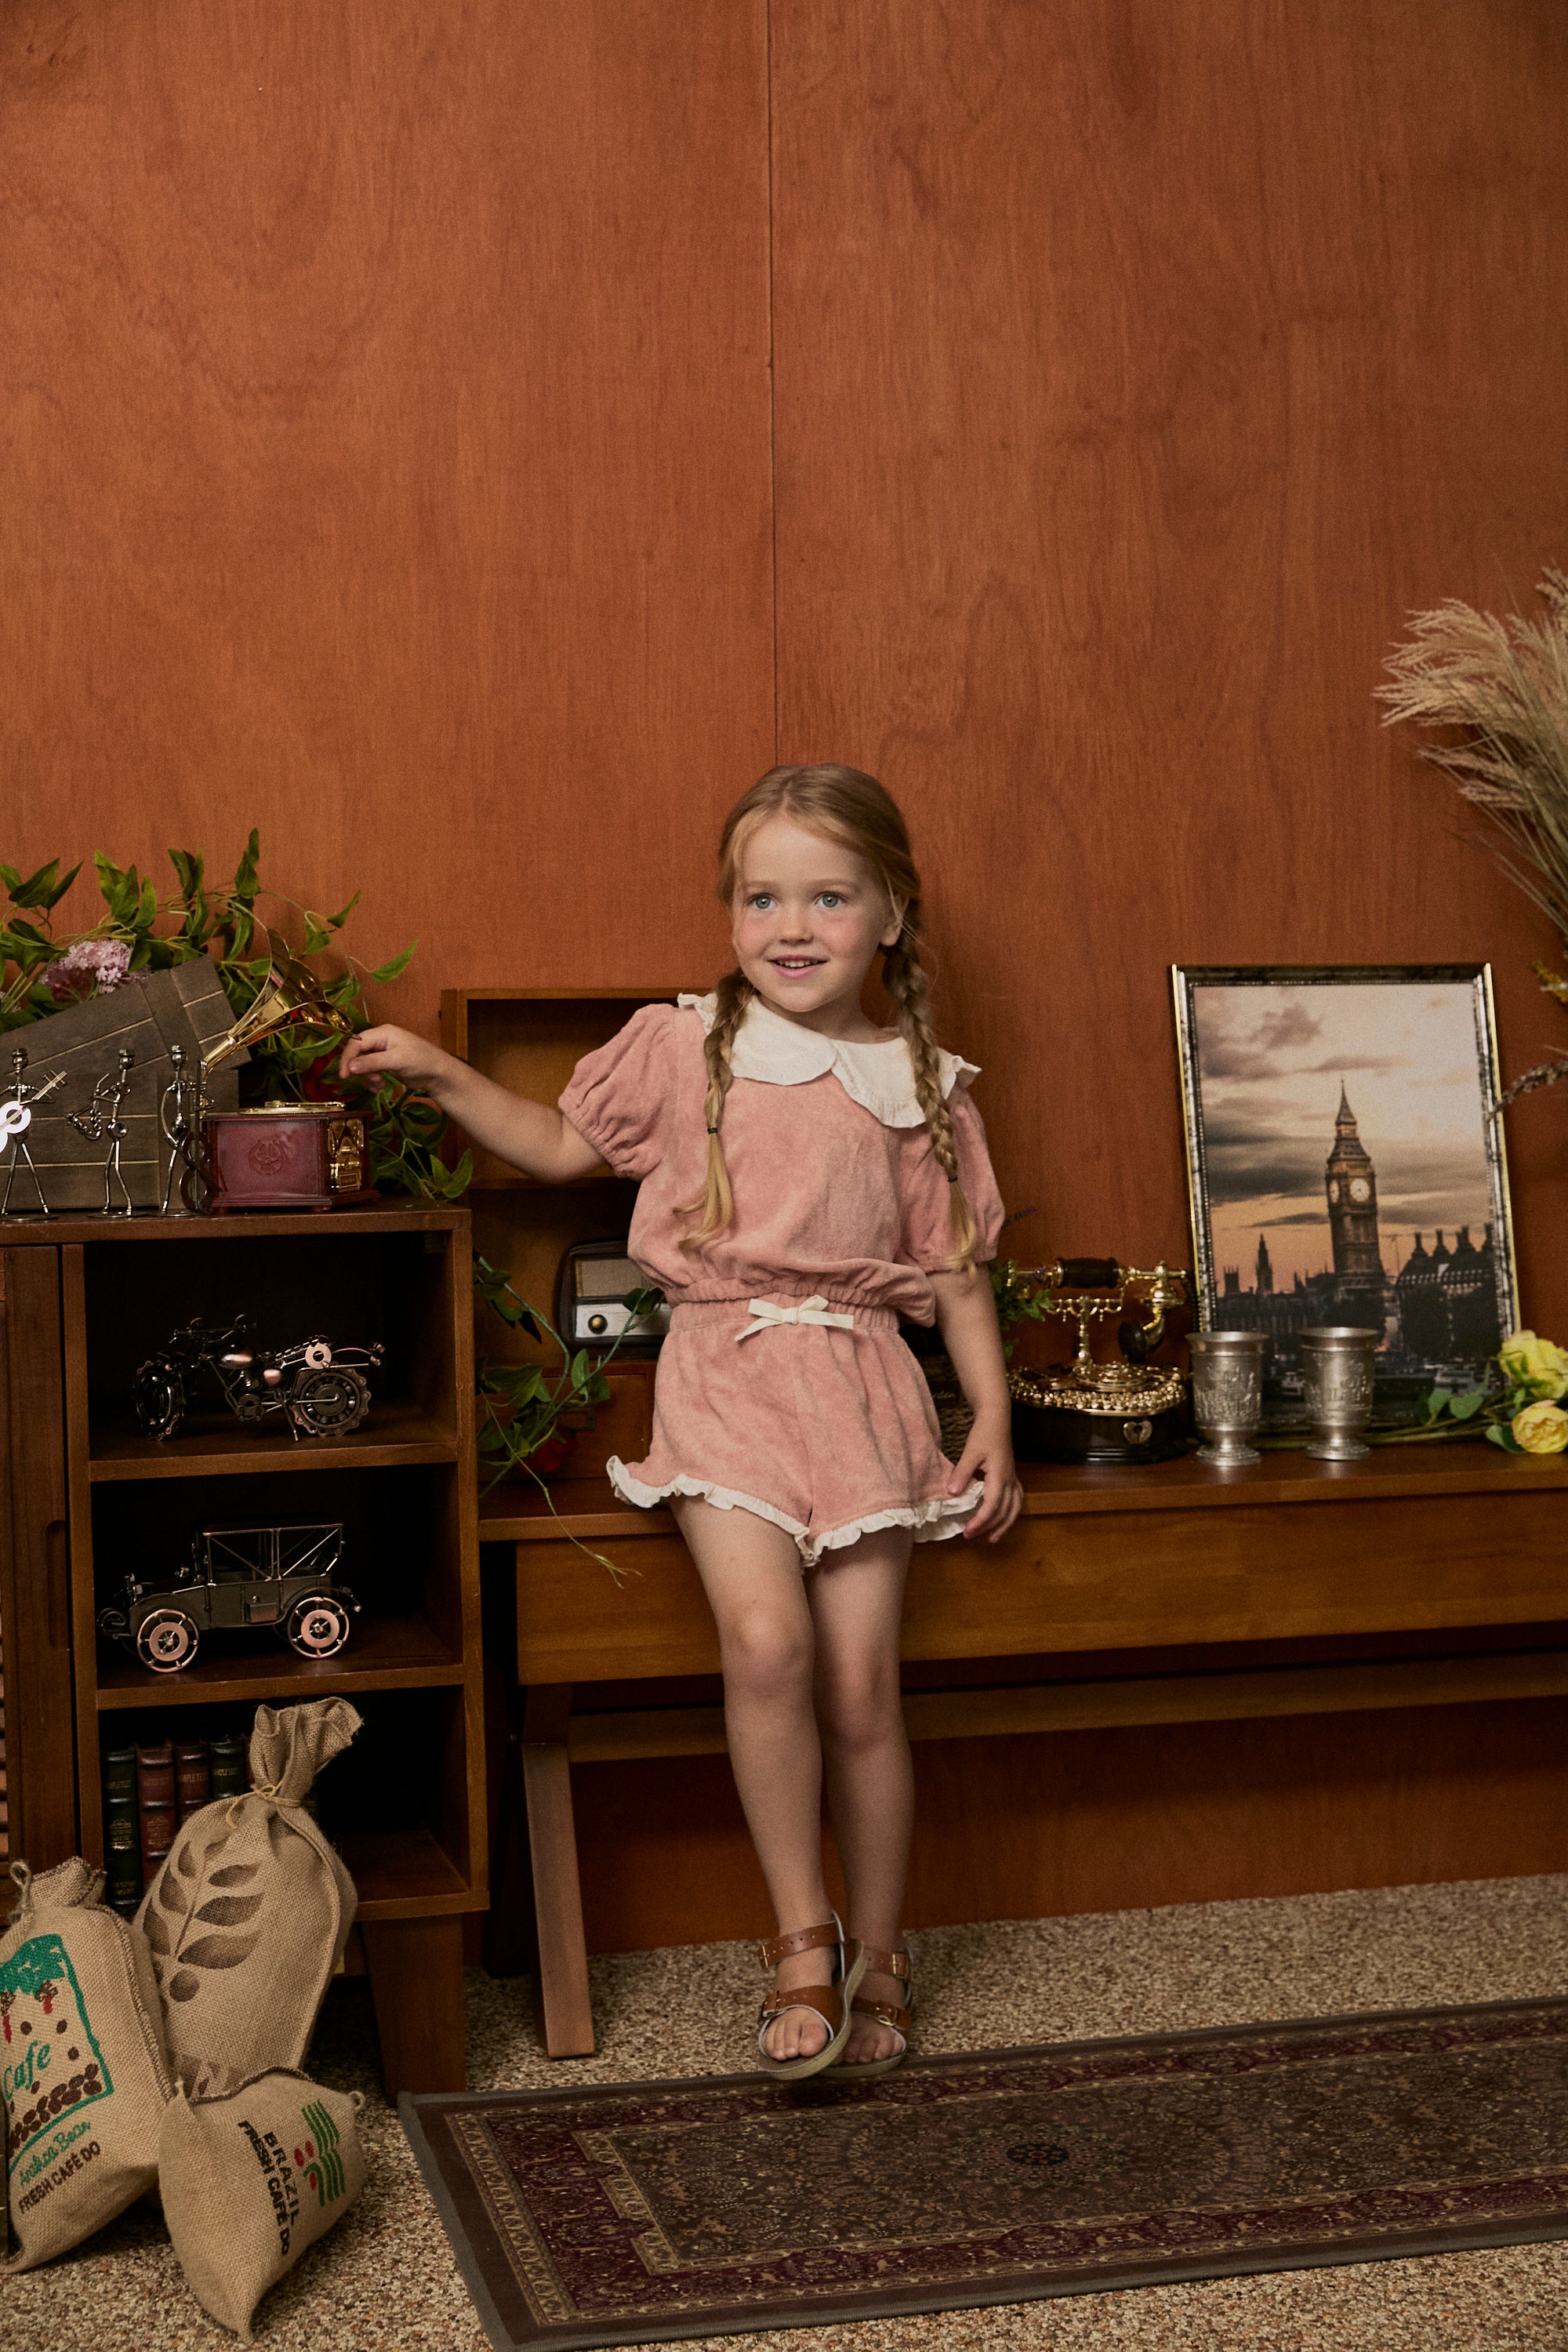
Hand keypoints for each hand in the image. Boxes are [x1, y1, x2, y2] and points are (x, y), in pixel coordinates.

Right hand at [338, 1025, 455, 1093]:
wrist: (438, 1074)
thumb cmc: (421, 1061)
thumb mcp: (397, 1061)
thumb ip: (373, 1063)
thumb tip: (350, 1067)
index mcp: (382, 1033)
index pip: (356, 1042)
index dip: (348, 1058)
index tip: (344, 1075)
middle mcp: (380, 1040)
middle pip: (358, 1054)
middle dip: (361, 1070)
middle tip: (372, 1082)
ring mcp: (382, 1052)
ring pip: (362, 1065)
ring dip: (368, 1077)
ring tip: (379, 1085)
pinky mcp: (385, 1064)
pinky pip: (370, 1071)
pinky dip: (372, 1081)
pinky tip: (380, 1087)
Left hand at [947, 1413, 1023, 1543]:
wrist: (997, 1418)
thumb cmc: (984, 1433)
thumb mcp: (970, 1452)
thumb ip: (962, 1473)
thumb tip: (952, 1494)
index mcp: (1000, 1476)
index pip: (993, 1506)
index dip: (981, 1521)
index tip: (967, 1531)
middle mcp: (1010, 1480)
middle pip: (1005, 1511)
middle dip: (989, 1527)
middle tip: (970, 1536)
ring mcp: (1013, 1478)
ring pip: (1015, 1508)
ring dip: (1004, 1524)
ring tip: (992, 1538)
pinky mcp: (1012, 1476)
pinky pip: (1016, 1500)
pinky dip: (1010, 1513)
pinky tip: (1002, 1518)